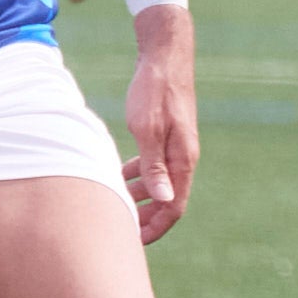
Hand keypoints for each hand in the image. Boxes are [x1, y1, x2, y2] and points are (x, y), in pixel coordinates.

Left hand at [122, 4, 197, 245]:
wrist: (164, 55)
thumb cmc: (154, 90)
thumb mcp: (148, 129)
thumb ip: (154, 165)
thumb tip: (163, 200)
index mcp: (183, 160)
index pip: (174, 207)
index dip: (155, 228)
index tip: (134, 242)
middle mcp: (183, 156)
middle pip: (168, 199)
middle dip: (146, 217)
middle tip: (122, 231)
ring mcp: (176, 145)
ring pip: (159, 181)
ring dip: (140, 195)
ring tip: (114, 203)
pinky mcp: (166, 134)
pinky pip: (154, 164)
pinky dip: (139, 174)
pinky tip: (119, 173)